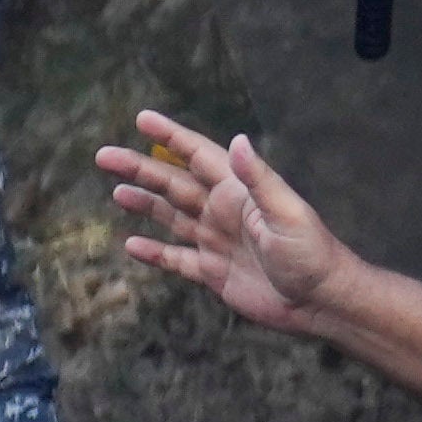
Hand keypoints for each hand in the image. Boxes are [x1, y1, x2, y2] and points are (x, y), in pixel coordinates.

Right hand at [90, 113, 351, 340]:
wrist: (318, 301)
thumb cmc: (310, 253)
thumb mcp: (287, 212)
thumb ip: (259, 179)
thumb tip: (237, 142)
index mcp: (238, 191)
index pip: (198, 156)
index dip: (171, 137)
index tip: (143, 120)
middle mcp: (222, 211)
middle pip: (173, 183)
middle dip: (139, 168)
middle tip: (104, 156)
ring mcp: (215, 241)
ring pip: (170, 217)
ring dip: (144, 204)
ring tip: (115, 192)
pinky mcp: (212, 272)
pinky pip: (176, 258)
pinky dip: (154, 252)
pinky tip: (132, 245)